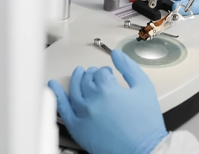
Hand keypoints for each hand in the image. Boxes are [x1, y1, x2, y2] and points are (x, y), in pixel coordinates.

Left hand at [48, 50, 167, 153]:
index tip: (110, 74)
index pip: (101, 72)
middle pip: (87, 80)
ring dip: (76, 79)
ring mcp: (83, 116)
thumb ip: (129, 68)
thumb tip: (117, 55)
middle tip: (97, 74)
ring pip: (74, 91)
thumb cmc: (145, 123)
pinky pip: (63, 111)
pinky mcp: (78, 129)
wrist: (142, 150)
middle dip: (92, 74)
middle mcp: (92, 101)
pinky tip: (53, 87)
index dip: (106, 71)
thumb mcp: (144, 87)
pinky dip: (56, 96)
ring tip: (79, 74)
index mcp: (108, 90)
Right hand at [163, 0, 198, 34]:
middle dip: (166, 1)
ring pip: (179, 7)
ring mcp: (196, 6)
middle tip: (155, 7)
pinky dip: (180, 18)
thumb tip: (174, 8)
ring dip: (172, 11)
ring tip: (163, 15)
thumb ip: (191, 6)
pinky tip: (174, 21)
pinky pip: (185, 16)